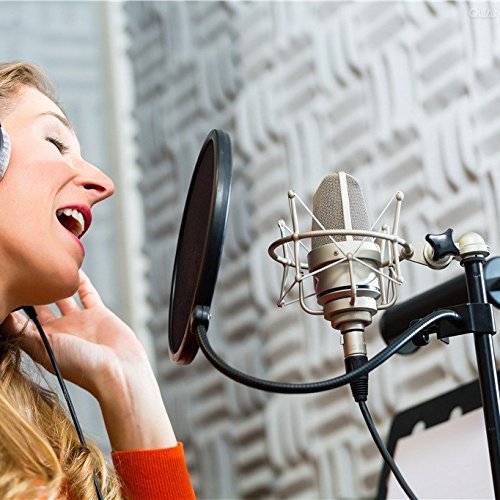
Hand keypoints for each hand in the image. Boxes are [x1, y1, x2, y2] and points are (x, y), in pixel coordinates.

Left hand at [0, 270, 147, 398]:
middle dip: (31, 291)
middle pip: (39, 306)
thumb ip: (22, 331)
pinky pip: (87, 294)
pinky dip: (81, 281)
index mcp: (42, 343)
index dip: (12, 305)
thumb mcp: (43, 348)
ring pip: (63, 297)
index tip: (6, 286)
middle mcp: (59, 332)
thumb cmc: (81, 367)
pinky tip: (74, 268)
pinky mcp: (99, 314)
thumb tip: (1, 315)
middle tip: (23, 271)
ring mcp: (79, 322)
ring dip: (55, 283)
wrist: (118, 371)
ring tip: (46, 265)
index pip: (20, 320)